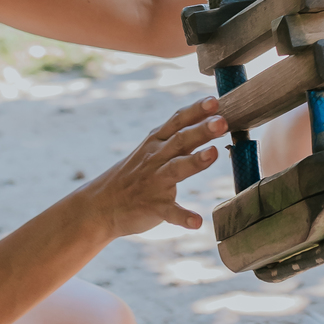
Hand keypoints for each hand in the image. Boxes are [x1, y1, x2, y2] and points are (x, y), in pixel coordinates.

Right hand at [85, 96, 221, 235]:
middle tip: (223, 121)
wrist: (100, 206)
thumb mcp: (150, 150)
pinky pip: (170, 212)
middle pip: (180, 141)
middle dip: (201, 130)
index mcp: (155, 143)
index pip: (177, 121)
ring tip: (213, 153)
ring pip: (176, 169)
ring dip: (195, 161)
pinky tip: (197, 222)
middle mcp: (155, 159)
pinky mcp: (153, 207)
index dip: (196, 111)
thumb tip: (212, 119)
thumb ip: (179, 137)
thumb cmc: (133, 174)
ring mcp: (154, 183)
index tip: (214, 100)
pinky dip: (183, 217)